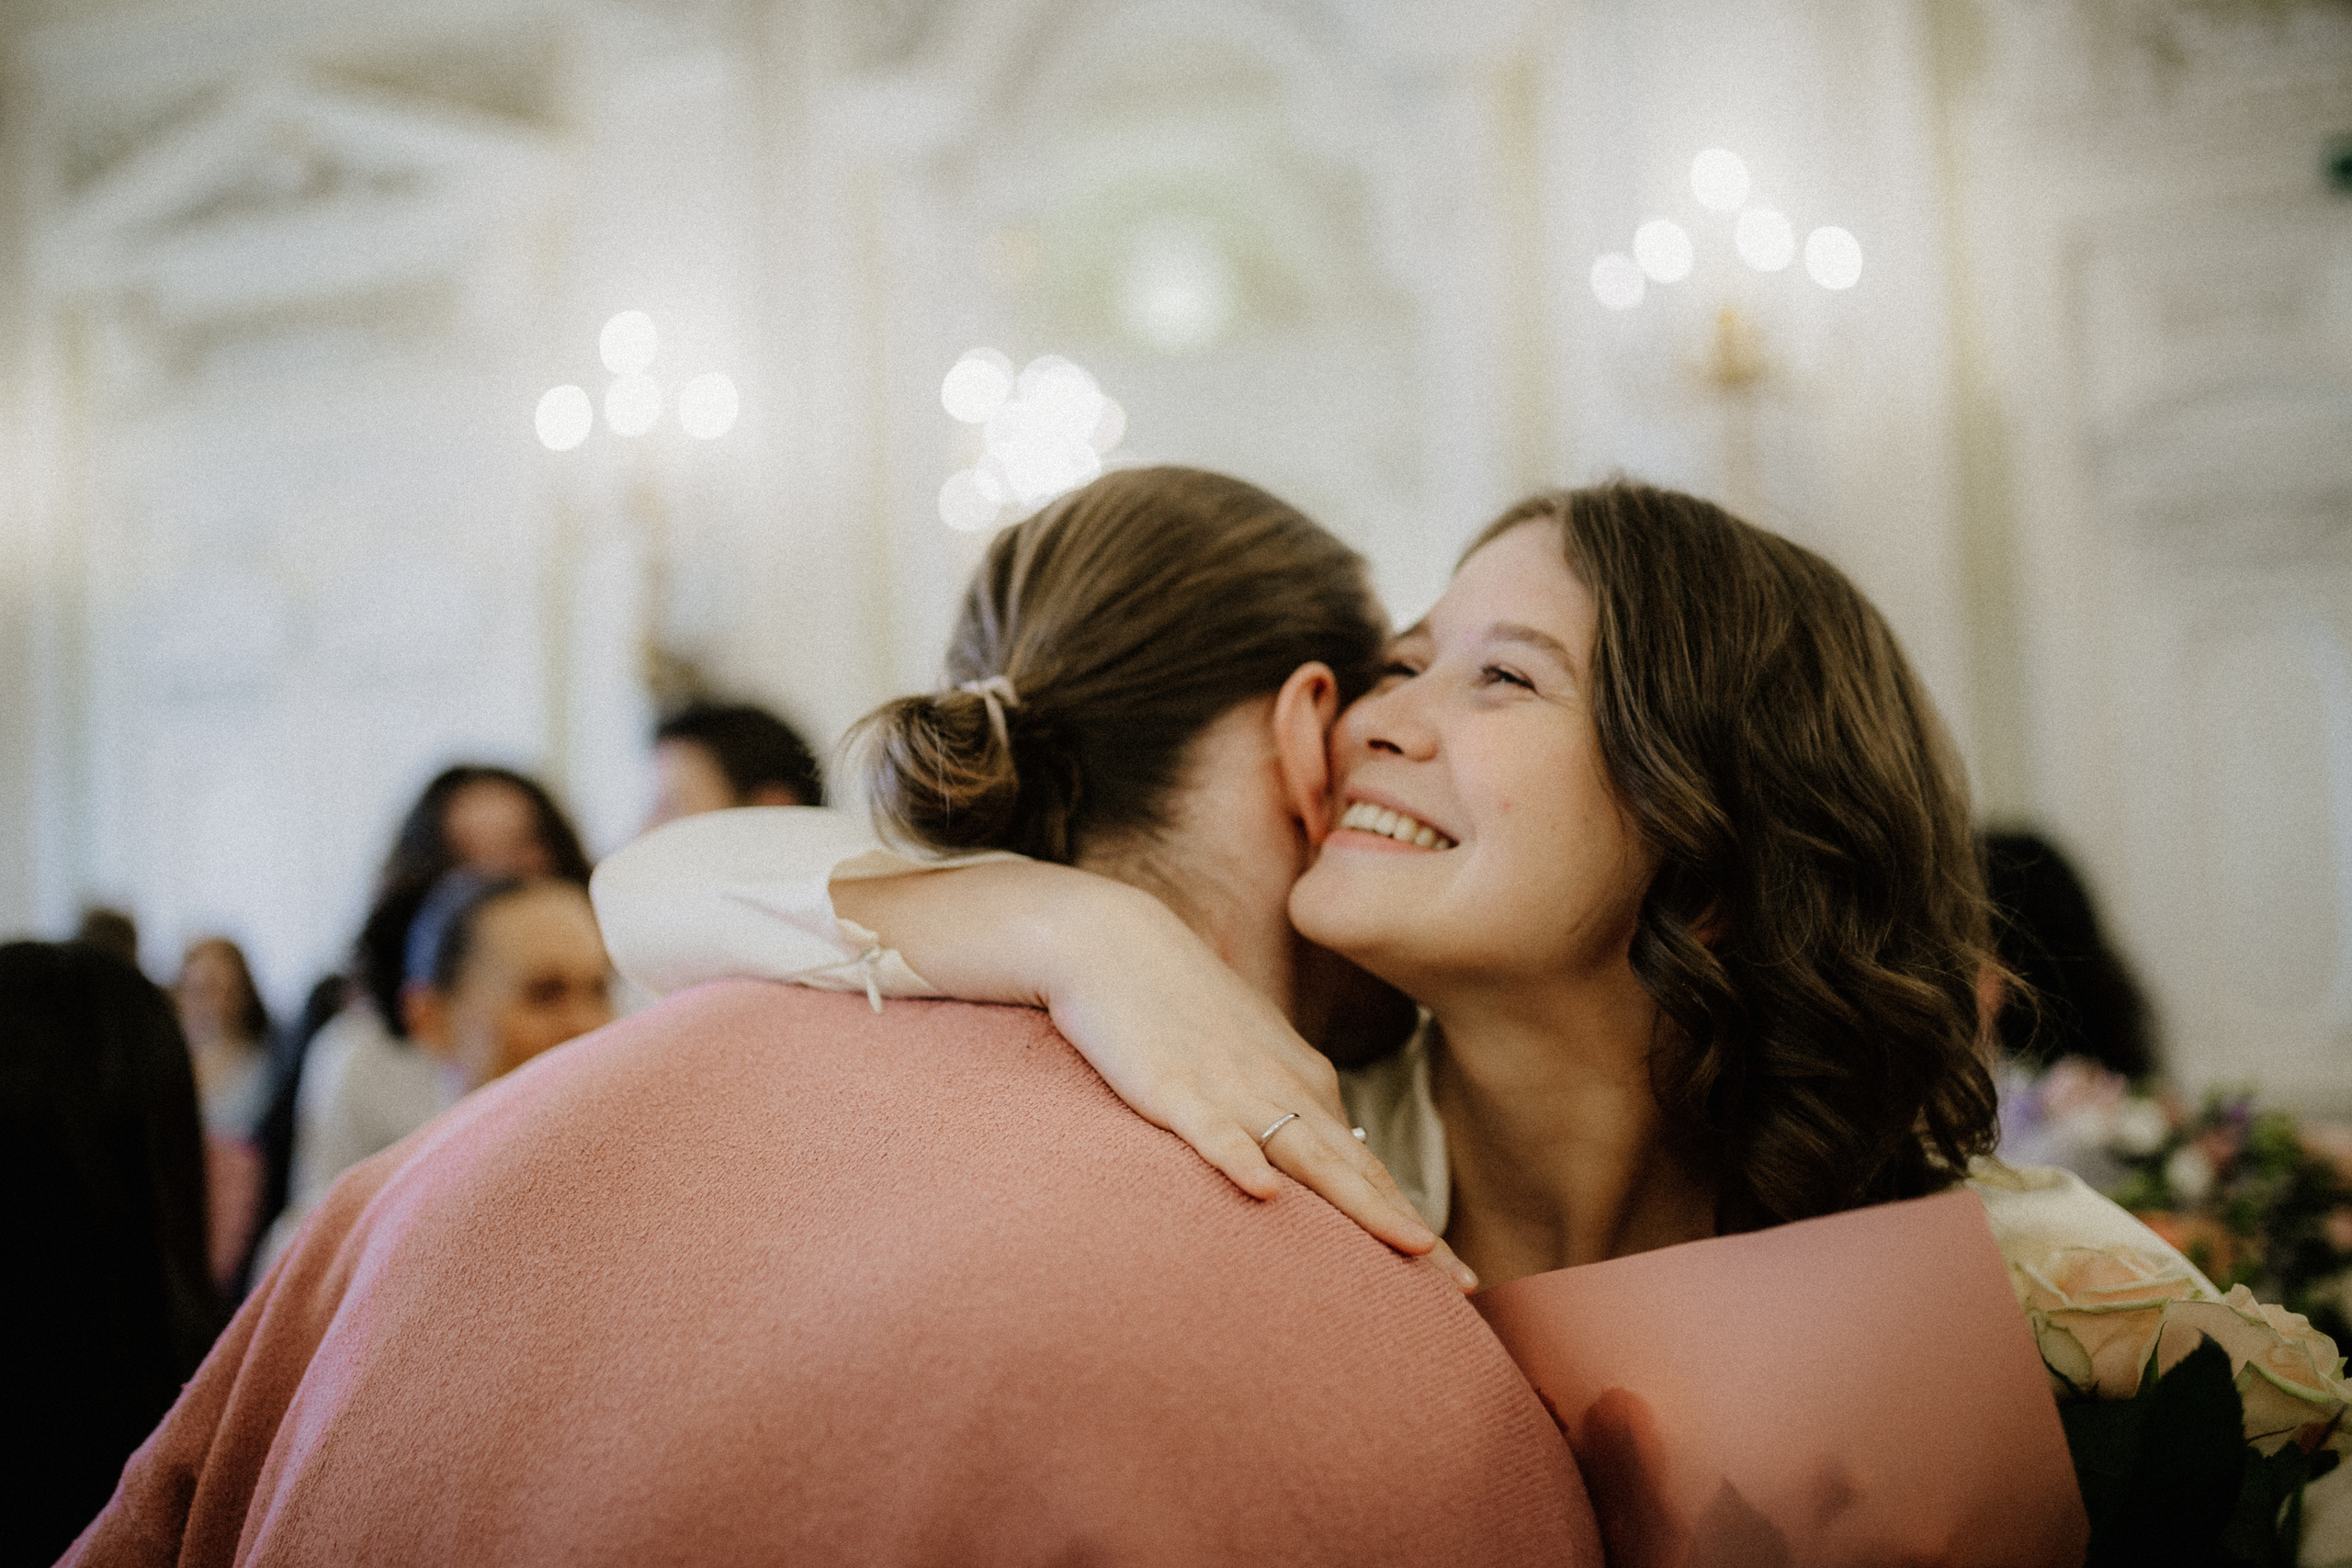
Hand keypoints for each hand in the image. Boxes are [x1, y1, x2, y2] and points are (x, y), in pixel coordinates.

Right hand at [837, 861, 1476, 1288]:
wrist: (1115, 943)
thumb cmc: (1180, 1006)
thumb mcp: (1248, 1058)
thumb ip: (1286, 1108)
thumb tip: (1321, 1166)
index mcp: (1304, 1083)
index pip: (1368, 1164)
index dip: (1412, 1217)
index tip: (1459, 1278)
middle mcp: (1282, 1088)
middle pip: (1356, 1169)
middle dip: (1411, 1227)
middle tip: (1464, 1286)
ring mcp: (1230, 1086)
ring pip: (1305, 1153)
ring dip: (1360, 1202)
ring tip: (1409, 1246)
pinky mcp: (1172, 1086)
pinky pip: (1211, 1129)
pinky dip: (1239, 1159)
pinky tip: (1263, 1192)